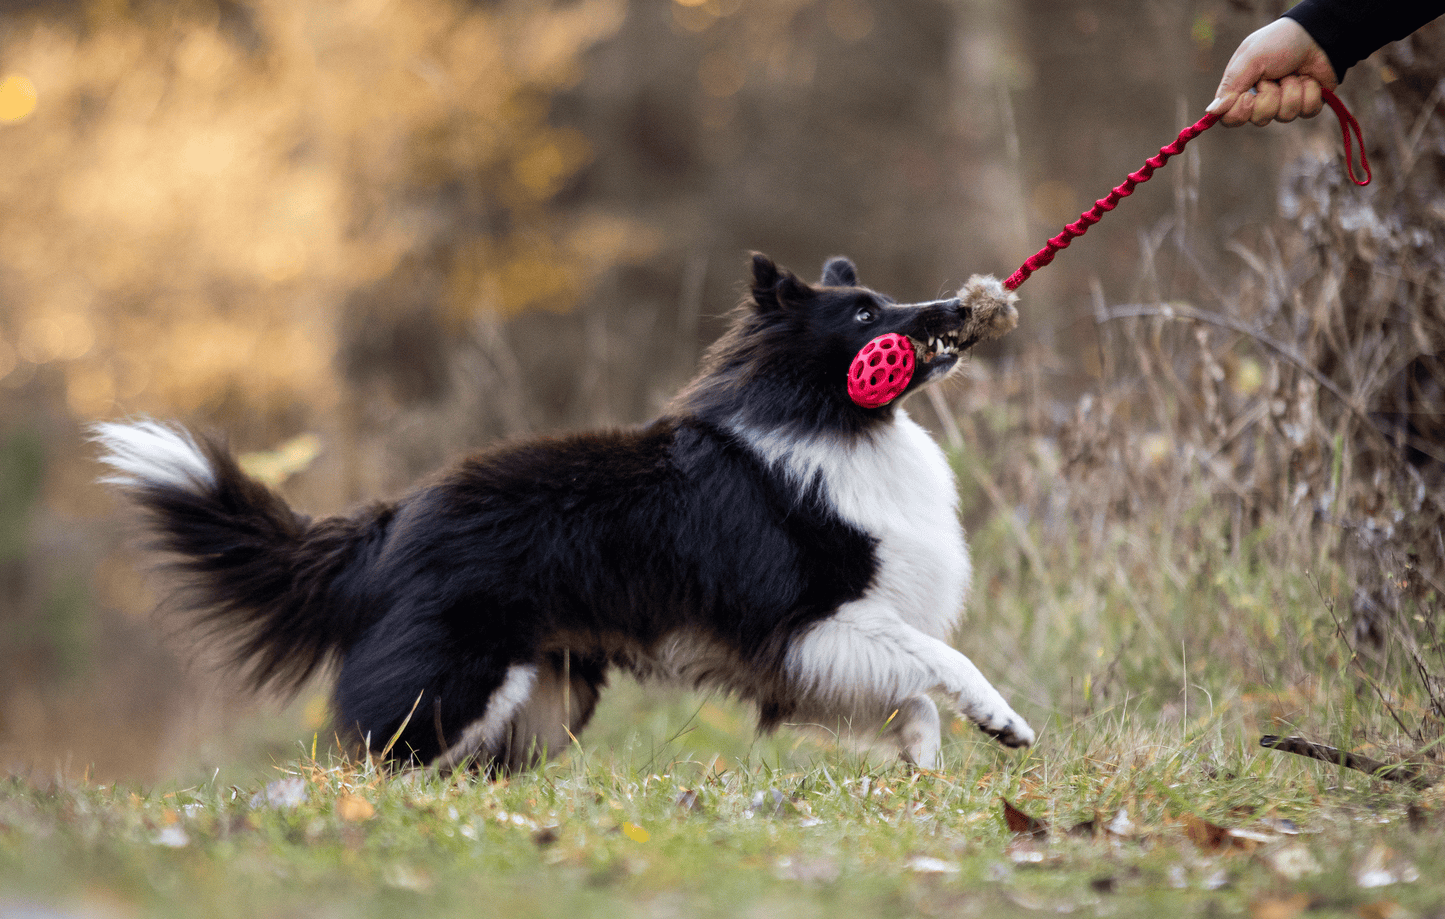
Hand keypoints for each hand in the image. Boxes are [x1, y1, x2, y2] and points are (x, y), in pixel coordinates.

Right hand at [1207, 17, 1337, 126]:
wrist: (1316, 34)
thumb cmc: (1279, 42)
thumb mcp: (1250, 58)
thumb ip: (1230, 86)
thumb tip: (1211, 112)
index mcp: (1242, 90)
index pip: (1230, 118)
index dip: (1239, 112)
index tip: (1248, 96)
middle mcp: (1261, 101)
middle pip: (1259, 119)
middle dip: (1270, 96)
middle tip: (1274, 77)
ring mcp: (1284, 104)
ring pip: (1285, 116)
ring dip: (1292, 90)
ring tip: (1294, 73)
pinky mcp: (1307, 104)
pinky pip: (1306, 111)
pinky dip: (1310, 92)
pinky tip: (1309, 78)